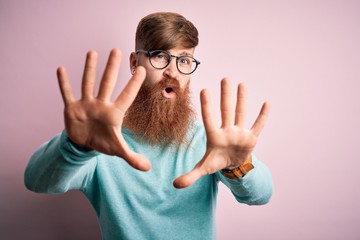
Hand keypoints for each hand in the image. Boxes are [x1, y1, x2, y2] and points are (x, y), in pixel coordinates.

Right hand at [57, 48, 150, 170]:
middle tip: (117, 50)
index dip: (134, 84)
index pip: (127, 96)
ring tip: (92, 52)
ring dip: (89, 69)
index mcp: (114, 113)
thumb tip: (149, 169)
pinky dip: (64, 83)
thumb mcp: (118, 150)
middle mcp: (101, 104)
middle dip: (112, 67)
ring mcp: (86, 104)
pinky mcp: (72, 108)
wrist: (85, 144)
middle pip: (108, 83)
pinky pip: (67, 93)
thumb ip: (133, 158)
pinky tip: (61, 69)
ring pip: (88, 83)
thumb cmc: (104, 143)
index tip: (142, 70)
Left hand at [173, 78, 269, 187]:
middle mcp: (226, 130)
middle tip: (225, 78)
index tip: (204, 90)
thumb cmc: (216, 162)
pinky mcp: (251, 137)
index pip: (209, 119)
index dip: (207, 106)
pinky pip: (258, 125)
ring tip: (241, 84)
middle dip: (225, 95)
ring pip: (241, 113)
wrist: (231, 165)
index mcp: (214, 136)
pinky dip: (262, 116)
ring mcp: (239, 132)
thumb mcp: (203, 169)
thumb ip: (190, 176)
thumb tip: (174, 185)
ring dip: (242, 99)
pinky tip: (266, 103)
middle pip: (226, 110)